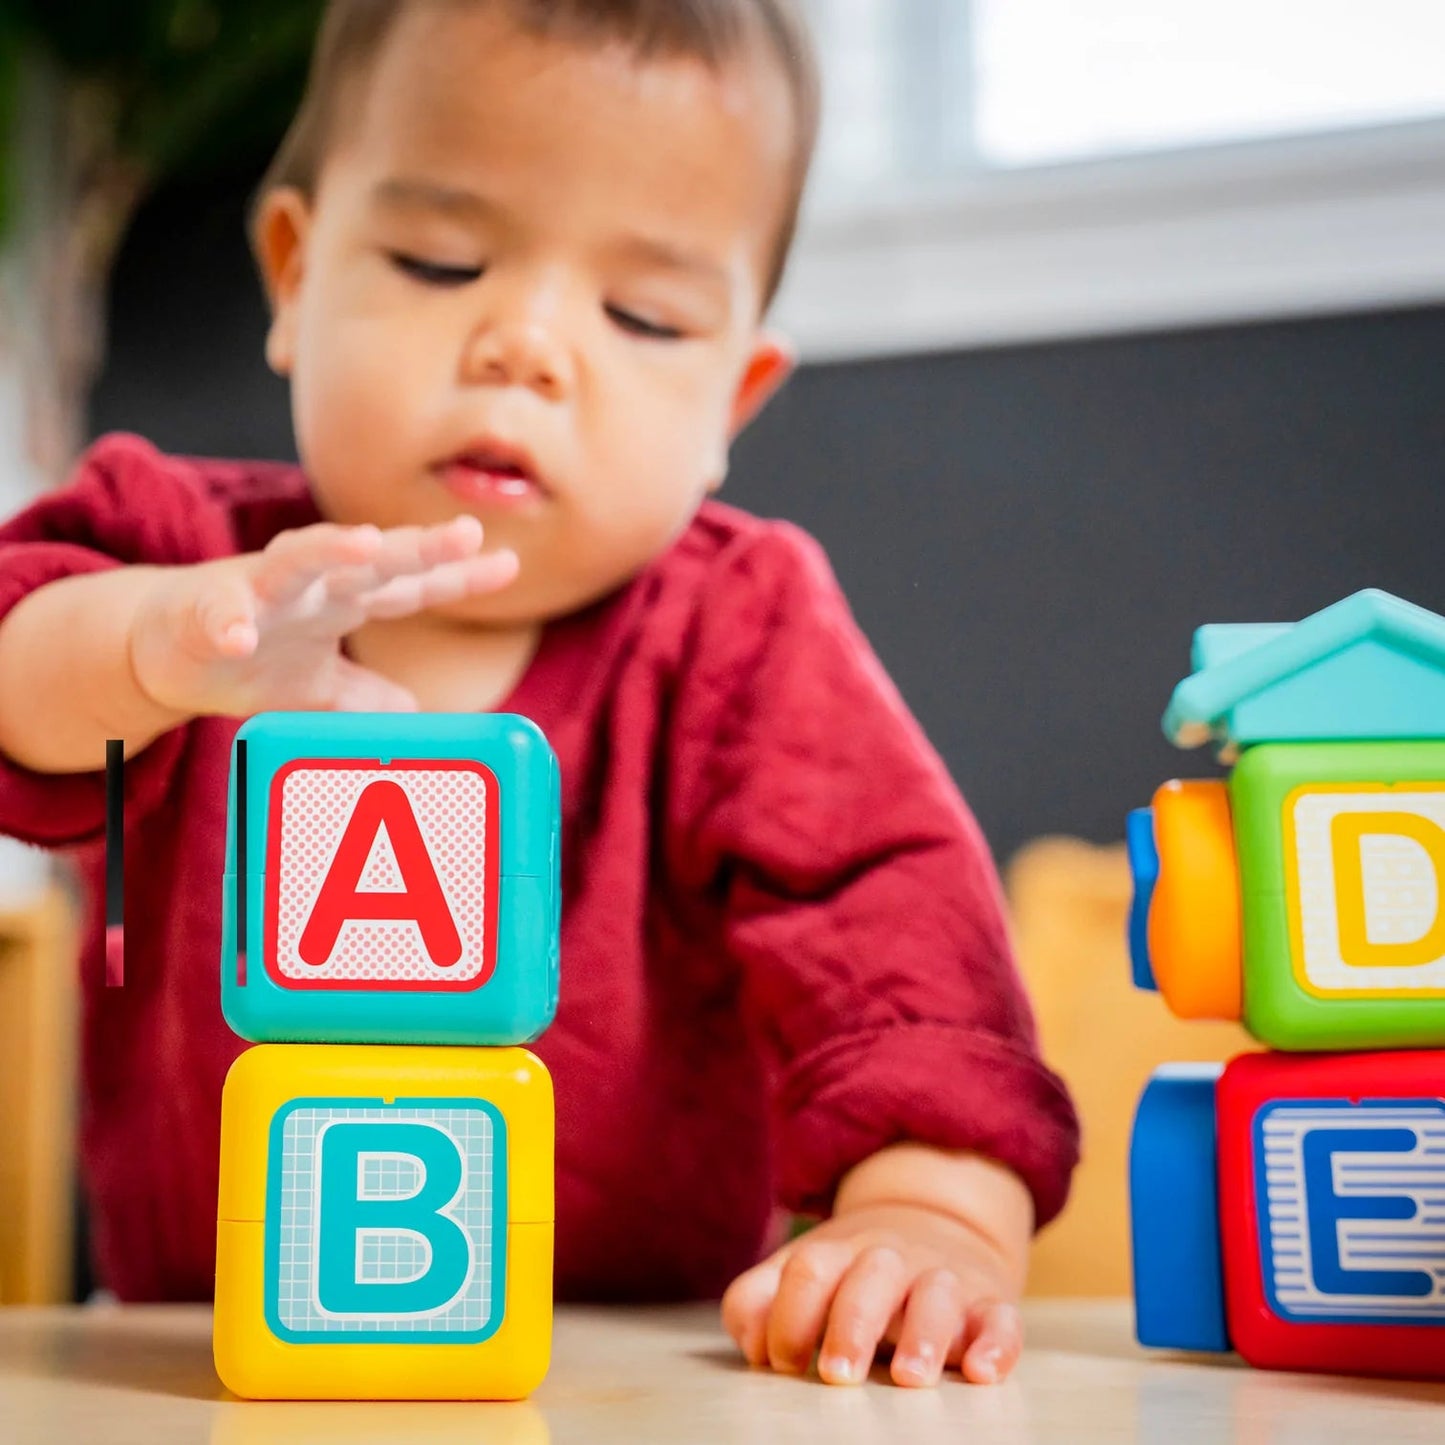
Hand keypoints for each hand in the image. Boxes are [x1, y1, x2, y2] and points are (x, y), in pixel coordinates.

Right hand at [129, 516, 516, 717]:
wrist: (165, 650)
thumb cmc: (251, 655)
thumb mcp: (320, 685)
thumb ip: (367, 695)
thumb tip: (416, 713)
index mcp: (344, 599)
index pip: (413, 586)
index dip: (459, 576)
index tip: (510, 565)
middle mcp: (312, 584)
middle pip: (373, 560)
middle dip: (418, 545)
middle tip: (467, 532)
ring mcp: (259, 591)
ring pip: (299, 560)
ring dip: (331, 550)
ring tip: (367, 545)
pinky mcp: (206, 610)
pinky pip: (218, 615)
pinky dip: (228, 623)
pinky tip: (239, 635)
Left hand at [721, 1201, 1023, 1388]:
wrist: (936, 1221)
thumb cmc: (851, 1271)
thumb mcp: (801, 1273)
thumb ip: (758, 1301)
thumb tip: (754, 1347)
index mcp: (838, 1251)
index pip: (809, 1269)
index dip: (790, 1315)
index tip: (782, 1363)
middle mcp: (892, 1259)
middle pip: (870, 1278)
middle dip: (852, 1326)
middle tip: (836, 1376)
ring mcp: (943, 1277)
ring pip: (937, 1294)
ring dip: (924, 1334)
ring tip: (910, 1378)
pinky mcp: (990, 1303)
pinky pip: (1002, 1318)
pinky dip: (996, 1343)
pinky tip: (980, 1371)